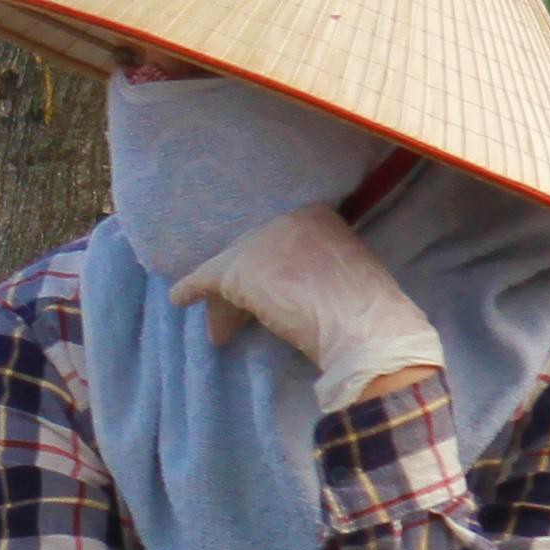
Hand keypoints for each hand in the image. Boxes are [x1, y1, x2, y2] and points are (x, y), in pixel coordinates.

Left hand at [168, 203, 441, 402]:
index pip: (279, 244)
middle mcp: (285, 219)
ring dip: (228, 304)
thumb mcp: (349, 274)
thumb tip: (299, 287)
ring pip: (233, 271)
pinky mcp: (237, 271)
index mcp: (318, 216)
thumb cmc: (369, 311)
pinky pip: (206, 280)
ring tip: (223, 332)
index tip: (272, 296)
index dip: (272, 275)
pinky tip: (180, 298)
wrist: (366, 329)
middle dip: (246, 289)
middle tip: (245, 317)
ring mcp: (260, 242)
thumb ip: (321, 269)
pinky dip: (192, 289)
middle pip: (254, 256)